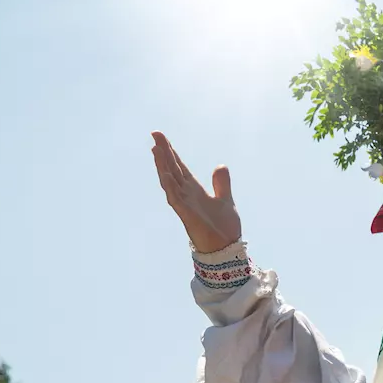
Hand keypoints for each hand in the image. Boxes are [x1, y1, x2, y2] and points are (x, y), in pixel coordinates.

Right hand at [151, 132, 241, 253]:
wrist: (227, 248)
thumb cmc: (224, 228)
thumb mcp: (225, 200)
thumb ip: (221, 184)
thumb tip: (220, 166)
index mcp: (194, 190)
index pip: (179, 168)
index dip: (171, 153)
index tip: (160, 138)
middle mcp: (186, 195)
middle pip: (172, 170)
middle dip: (164, 153)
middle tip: (155, 134)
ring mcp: (184, 204)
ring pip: (170, 181)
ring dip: (163, 166)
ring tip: (156, 149)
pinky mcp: (186, 215)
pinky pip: (175, 199)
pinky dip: (170, 186)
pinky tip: (165, 174)